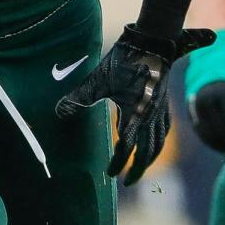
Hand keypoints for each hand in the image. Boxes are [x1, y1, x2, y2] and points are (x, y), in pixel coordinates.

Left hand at [56, 24, 214, 184]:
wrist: (151, 43)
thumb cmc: (123, 61)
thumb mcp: (97, 81)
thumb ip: (78, 99)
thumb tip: (59, 112)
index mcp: (135, 114)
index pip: (127, 147)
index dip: (119, 162)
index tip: (111, 174)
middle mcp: (151, 115)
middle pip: (148, 151)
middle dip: (138, 168)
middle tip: (128, 181)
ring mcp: (160, 109)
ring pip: (158, 141)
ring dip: (150, 157)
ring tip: (140, 167)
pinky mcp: (163, 102)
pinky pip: (164, 129)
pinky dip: (158, 140)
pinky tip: (153, 142)